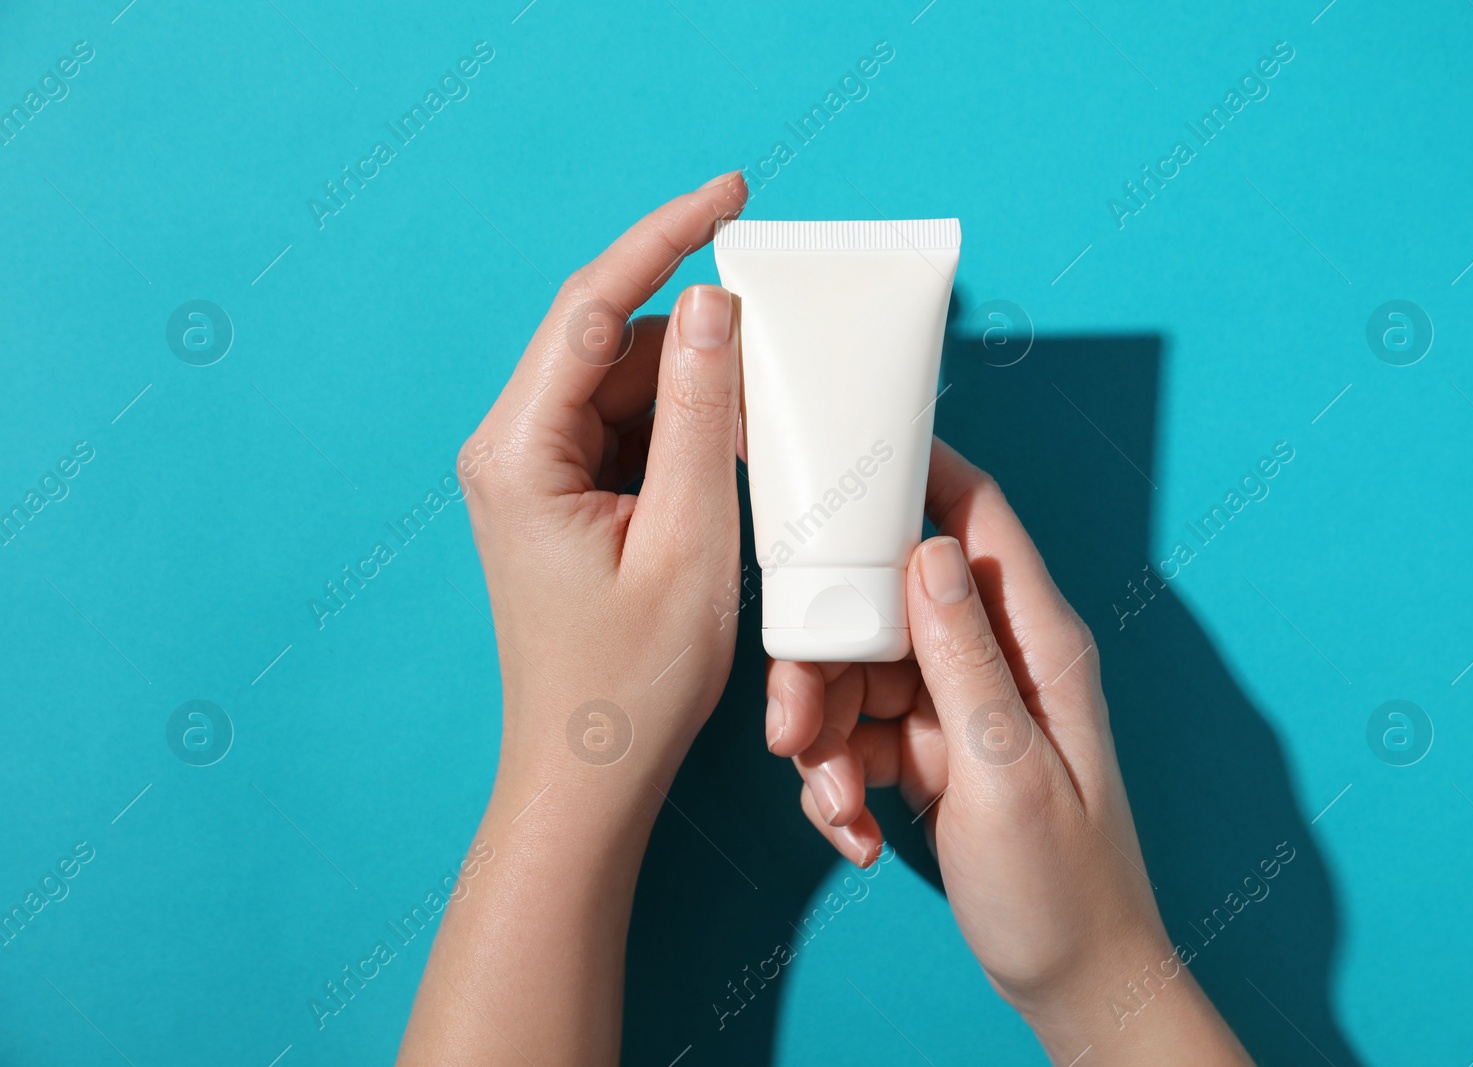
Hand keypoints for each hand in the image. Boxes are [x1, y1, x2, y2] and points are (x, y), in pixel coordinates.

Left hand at [401, 172, 749, 1066]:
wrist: (591, 774)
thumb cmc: (633, 681)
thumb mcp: (689, 541)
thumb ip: (698, 415)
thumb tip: (714, 305)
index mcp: (518, 452)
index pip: (590, 307)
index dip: (664, 237)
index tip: (734, 193)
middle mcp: (511, 448)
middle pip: (611, 342)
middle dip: (699, 340)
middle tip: (785, 352)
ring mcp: (534, 471)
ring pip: (627, 385)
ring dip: (699, 394)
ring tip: (762, 438)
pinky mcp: (563, 495)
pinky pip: (631, 430)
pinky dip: (686, 432)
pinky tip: (734, 460)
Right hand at [766, 438, 1250, 1063]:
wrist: (1073, 982)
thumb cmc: (1062, 887)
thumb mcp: (1005, 769)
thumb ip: (964, 656)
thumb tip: (925, 548)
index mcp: (1036, 641)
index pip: (975, 516)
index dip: (912, 473)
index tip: (836, 461)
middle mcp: (996, 658)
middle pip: (884, 605)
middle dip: (824, 663)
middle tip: (793, 730)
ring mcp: (960, 706)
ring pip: (857, 673)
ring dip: (824, 739)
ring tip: (835, 805)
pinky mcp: (931, 751)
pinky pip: (859, 734)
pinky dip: (839, 780)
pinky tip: (855, 832)